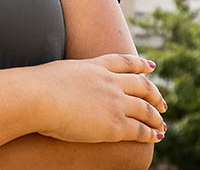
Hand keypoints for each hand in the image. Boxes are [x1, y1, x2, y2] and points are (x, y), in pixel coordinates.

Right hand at [33, 53, 167, 143]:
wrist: (38, 97)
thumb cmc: (35, 87)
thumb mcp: (55, 73)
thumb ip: (64, 78)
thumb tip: (52, 83)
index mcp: (95, 66)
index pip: (124, 62)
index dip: (140, 65)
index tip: (152, 67)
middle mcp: (109, 81)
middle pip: (141, 85)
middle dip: (154, 94)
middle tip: (163, 102)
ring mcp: (114, 102)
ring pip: (145, 109)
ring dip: (156, 117)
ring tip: (162, 124)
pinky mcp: (114, 124)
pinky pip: (139, 129)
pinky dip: (150, 133)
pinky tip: (157, 137)